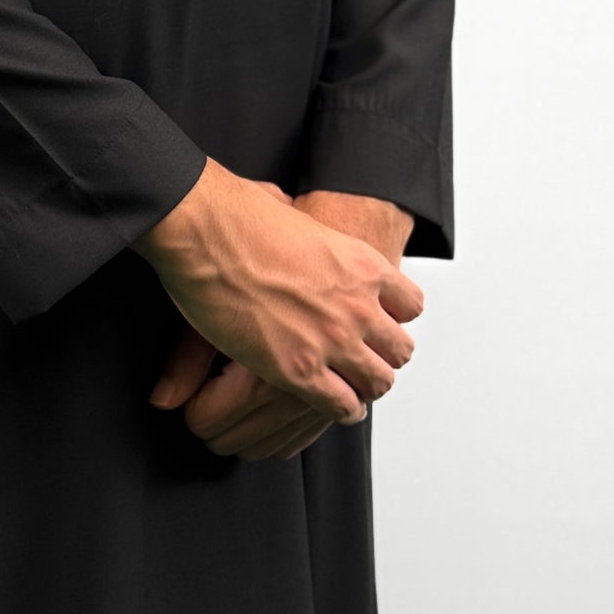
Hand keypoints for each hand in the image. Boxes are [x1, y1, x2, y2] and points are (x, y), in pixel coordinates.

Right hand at [132, 166, 422, 429]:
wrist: (204, 229)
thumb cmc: (236, 214)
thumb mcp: (289, 207)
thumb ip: (299, 219)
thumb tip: (282, 204)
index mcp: (362, 265)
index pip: (410, 305)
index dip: (394, 316)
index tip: (380, 320)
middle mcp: (357, 306)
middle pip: (400, 350)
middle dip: (383, 355)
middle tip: (366, 357)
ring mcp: (332, 341)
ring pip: (378, 383)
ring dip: (365, 385)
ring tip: (354, 387)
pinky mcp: (298, 372)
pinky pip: (342, 406)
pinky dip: (342, 409)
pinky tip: (334, 404)